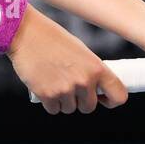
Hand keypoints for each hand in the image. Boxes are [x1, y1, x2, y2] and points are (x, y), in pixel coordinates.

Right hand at [7, 8, 127, 113]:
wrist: (26, 33)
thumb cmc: (53, 39)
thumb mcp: (80, 51)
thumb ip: (89, 70)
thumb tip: (94, 89)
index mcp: (96, 67)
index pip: (119, 95)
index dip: (111, 100)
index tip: (103, 98)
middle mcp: (84, 81)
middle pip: (89, 107)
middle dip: (80, 100)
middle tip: (69, 86)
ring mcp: (66, 90)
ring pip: (69, 108)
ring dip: (63, 101)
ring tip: (54, 80)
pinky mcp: (47, 95)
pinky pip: (54, 110)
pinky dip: (49, 102)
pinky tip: (44, 86)